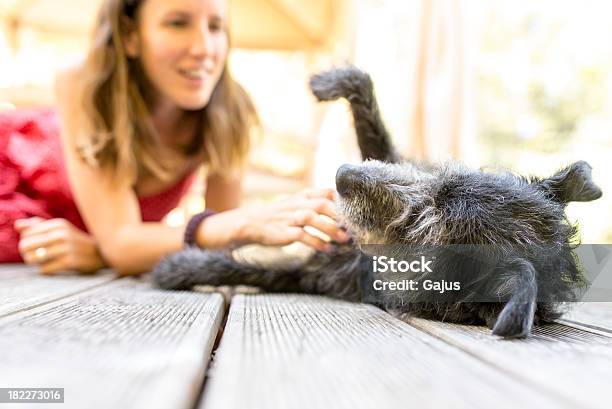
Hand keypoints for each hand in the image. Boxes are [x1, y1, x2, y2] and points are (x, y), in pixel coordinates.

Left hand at [15, 217, 105, 274]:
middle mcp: (62, 234)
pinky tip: (50, 268)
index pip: (26, 233)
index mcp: (58, 224)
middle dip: (26, 253)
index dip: (26, 242)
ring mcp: (67, 248)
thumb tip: (17, 226)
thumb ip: (38, 225)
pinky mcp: (71, 261)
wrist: (101, 254)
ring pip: (34, 258)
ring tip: (40, 262)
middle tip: (33, 257)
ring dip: (34, 262)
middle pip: (26, 245)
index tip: (35, 246)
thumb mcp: (60, 229)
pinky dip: (45, 270)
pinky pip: (45, 269)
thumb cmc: (75, 241)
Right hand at [228, 188, 349, 251]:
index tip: (355, 211)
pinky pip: (304, 236)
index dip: (342, 201)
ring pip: (313, 219)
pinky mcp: (285, 232)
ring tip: (344, 239)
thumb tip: (341, 213)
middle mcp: (298, 204)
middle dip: (339, 216)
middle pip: (322, 204)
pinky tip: (328, 249)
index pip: (327, 192)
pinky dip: (317, 243)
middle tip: (352, 227)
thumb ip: (316, 204)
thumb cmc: (280, 215)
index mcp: (304, 195)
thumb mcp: (298, 203)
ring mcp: (291, 217)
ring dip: (331, 229)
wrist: (252, 223)